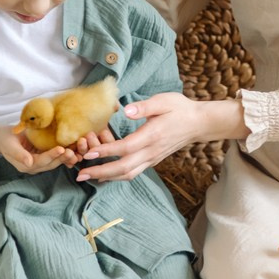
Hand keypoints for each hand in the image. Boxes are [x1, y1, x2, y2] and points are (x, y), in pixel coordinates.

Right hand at [0, 124, 75, 173]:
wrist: (5, 137)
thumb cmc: (6, 139)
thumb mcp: (9, 145)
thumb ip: (19, 154)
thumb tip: (29, 163)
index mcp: (26, 165)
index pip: (41, 161)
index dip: (51, 155)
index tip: (60, 149)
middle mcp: (35, 166)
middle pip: (51, 163)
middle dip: (62, 157)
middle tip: (73, 150)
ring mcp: (41, 162)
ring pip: (56, 161)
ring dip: (67, 157)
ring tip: (77, 150)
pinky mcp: (45, 156)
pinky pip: (57, 156)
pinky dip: (66, 154)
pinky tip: (76, 148)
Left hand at [76, 94, 244, 181]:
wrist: (199, 123)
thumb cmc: (180, 109)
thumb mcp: (163, 100)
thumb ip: (144, 106)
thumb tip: (126, 110)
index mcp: (152, 135)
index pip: (125, 147)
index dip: (106, 152)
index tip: (88, 153)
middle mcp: (151, 151)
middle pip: (123, 168)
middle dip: (100, 172)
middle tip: (79, 174)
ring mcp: (152, 158)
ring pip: (127, 174)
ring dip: (106, 177)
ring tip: (87, 177)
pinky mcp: (152, 160)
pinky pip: (133, 172)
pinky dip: (116, 176)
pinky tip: (104, 175)